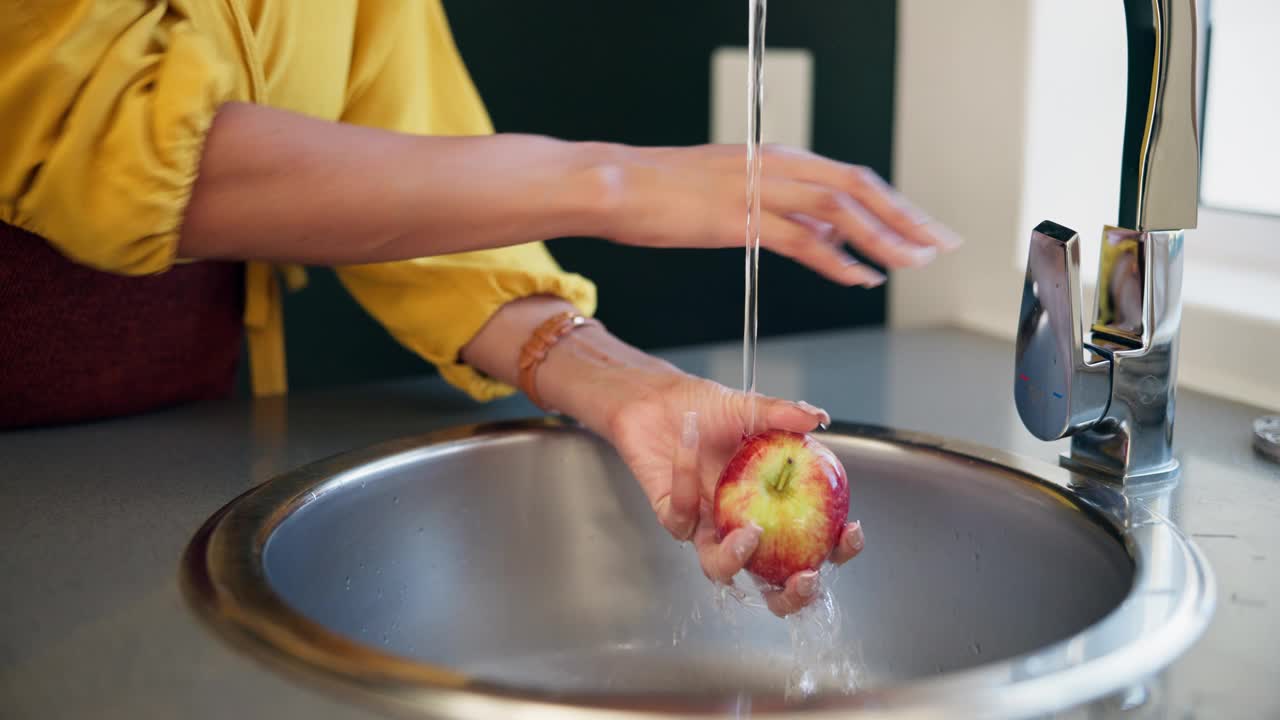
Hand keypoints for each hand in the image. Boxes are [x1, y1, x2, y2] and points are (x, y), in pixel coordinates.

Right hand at [586, 143, 961, 286]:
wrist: (614, 184)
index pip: (850, 178)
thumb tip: (828, 236)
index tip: (924, 226)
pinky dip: (836, 259)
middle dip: (905, 217)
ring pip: (838, 209)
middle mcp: (774, 167)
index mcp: (776, 159)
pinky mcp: (737, 217)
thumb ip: (784, 213)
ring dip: (881, 236)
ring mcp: (757, 189)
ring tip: (911, 262)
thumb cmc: (663, 193)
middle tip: (941, 243)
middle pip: (858, 187)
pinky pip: (800, 240)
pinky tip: (858, 276)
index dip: (894, 203)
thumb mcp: (733, 195)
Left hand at [603, 371, 864, 616]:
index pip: (813, 542)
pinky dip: (686, 477)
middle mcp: (741, 525)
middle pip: (770, 582)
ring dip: (735, 559)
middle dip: (791, 595)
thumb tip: (817, 418)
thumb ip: (782, 414)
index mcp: (772, 506)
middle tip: (803, 578)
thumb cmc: (706, 409)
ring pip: (718, 567)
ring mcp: (706, 527)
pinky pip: (681, 513)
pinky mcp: (671, 517)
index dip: (836, 550)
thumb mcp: (748, 407)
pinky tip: (690, 440)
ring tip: (749, 532)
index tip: (849, 533)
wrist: (657, 398)